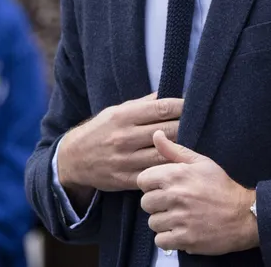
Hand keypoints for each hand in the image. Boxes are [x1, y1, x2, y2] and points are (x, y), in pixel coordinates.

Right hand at [57, 93, 182, 195]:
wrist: (72, 159)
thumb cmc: (100, 130)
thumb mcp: (115, 111)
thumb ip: (143, 104)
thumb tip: (168, 93)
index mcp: (123, 117)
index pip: (161, 109)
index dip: (182, 106)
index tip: (192, 105)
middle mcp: (124, 137)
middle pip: (167, 131)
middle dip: (186, 125)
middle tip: (198, 123)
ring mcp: (125, 160)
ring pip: (164, 154)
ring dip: (180, 148)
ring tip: (192, 143)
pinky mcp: (125, 179)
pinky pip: (154, 174)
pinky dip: (168, 168)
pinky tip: (177, 163)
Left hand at [138, 131, 257, 255]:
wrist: (244, 215)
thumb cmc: (222, 187)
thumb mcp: (201, 163)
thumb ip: (174, 150)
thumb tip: (156, 135)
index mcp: (177, 174)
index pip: (143, 180)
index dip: (151, 185)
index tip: (163, 188)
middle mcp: (176, 195)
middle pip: (145, 203)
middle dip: (157, 205)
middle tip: (173, 205)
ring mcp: (180, 218)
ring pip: (152, 223)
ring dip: (163, 223)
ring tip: (180, 218)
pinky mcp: (185, 238)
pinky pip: (160, 241)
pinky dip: (169, 239)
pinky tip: (181, 231)